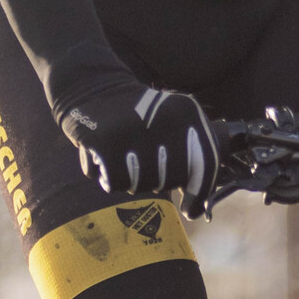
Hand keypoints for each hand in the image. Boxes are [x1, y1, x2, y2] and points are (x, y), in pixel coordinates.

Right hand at [58, 75, 219, 212]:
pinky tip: (103, 159)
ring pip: (143, 184)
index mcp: (188, 112)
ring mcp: (136, 130)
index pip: (206, 164)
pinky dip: (108, 178)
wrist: (92, 87)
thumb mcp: (174, 121)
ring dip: (131, 180)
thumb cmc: (138, 116)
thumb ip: (191, 156)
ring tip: (122, 156)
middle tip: (142, 163)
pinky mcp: (105, 142)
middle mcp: (166, 118)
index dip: (200, 193)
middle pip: (173, 179)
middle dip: (158, 181)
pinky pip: (116, 183)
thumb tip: (196, 209)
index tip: (191, 211)